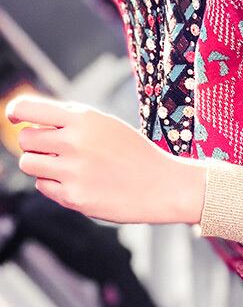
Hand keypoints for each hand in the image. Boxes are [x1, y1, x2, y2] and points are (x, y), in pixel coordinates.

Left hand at [7, 94, 207, 224]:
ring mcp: (73, 172)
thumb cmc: (134, 153)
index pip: (28, 109)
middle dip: (35, 144)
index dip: (15, 112)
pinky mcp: (74, 197)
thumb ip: (70, 120)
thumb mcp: (106, 125)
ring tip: (68, 167)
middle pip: (24, 139)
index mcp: (84, 119)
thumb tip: (26, 121)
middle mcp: (75, 143)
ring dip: (41, 164)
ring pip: (29, 164)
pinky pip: (43, 187)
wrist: (163, 185)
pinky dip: (55, 185)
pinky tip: (81, 183)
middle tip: (55, 150)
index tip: (14, 118)